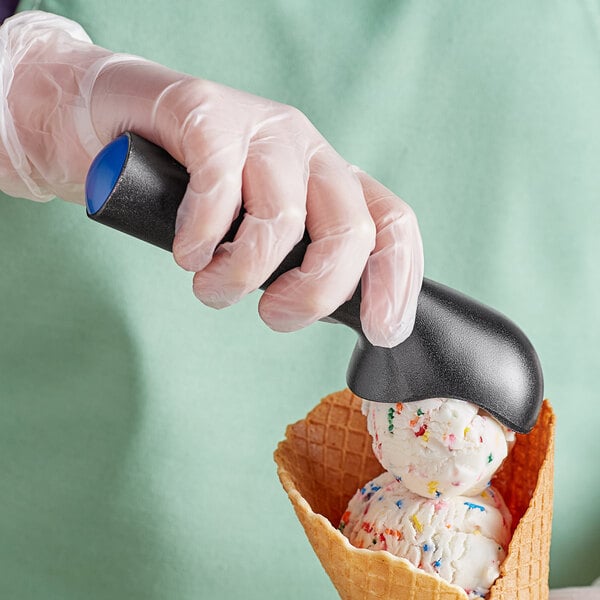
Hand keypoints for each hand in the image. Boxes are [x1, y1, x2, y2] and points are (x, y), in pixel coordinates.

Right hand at [2, 11, 423, 346]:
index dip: (397, 282)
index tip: (381, 332)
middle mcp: (308, 151)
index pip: (392, 226)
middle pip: (349, 229)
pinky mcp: (207, 114)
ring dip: (241, 275)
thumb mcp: (254, 238)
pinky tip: (188, 251)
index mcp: (329, 183)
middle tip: (272, 316)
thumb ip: (292, 267)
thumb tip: (320, 312)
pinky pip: (221, 185)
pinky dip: (204, 235)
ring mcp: (261, 129)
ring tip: (210, 284)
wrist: (115, 132)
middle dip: (315, 293)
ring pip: (282, 216)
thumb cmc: (193, 198)